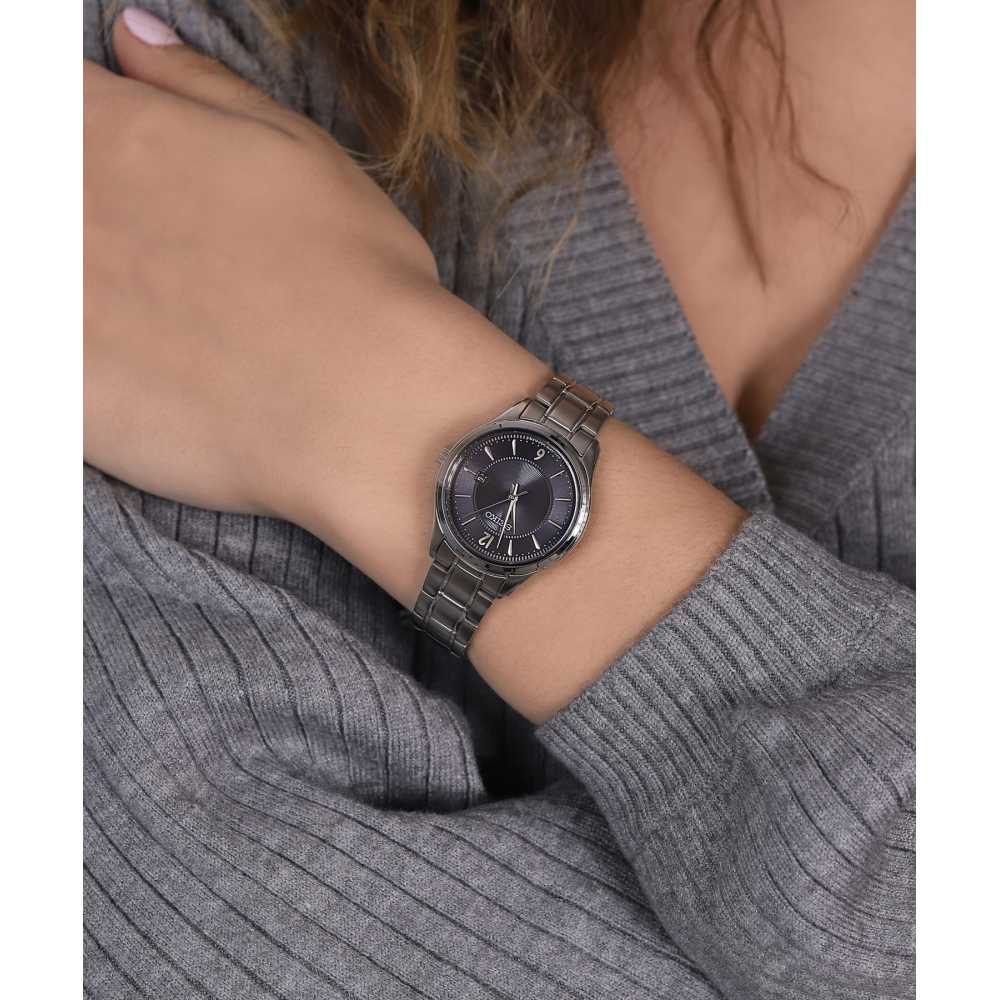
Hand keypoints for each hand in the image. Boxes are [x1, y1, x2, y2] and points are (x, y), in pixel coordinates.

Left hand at [83, 10, 742, 723]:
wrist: (371, 411)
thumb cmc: (357, 280)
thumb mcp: (299, 154)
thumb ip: (198, 87)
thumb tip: (132, 35)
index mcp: (122, 133)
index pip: (52, 103)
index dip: (86, 139)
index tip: (123, 176)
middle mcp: (71, 209)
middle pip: (34, 192)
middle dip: (84, 220)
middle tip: (160, 267)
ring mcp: (54, 302)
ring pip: (35, 274)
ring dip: (81, 288)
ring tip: (162, 322)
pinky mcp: (61, 390)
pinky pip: (39, 359)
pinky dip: (69, 358)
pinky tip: (140, 374)